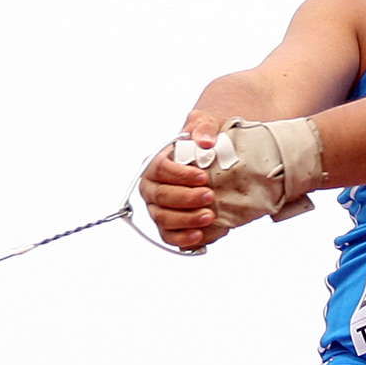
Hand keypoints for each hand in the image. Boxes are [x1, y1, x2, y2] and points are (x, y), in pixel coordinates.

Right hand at [139, 130, 226, 250]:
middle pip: (161, 196)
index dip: (180, 175)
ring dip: (186, 219)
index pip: (160, 169)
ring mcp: (158, 209)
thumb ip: (203, 127)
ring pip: (163, 218)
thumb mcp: (205, 126)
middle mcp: (151, 188)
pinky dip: (183, 238)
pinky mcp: (168, 226)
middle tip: (209, 196)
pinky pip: (169, 236)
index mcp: (155, 164)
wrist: (213, 161)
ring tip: (209, 216)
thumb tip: (204, 140)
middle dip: (186, 198)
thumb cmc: (204, 143)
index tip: (203, 177)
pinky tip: (199, 235)